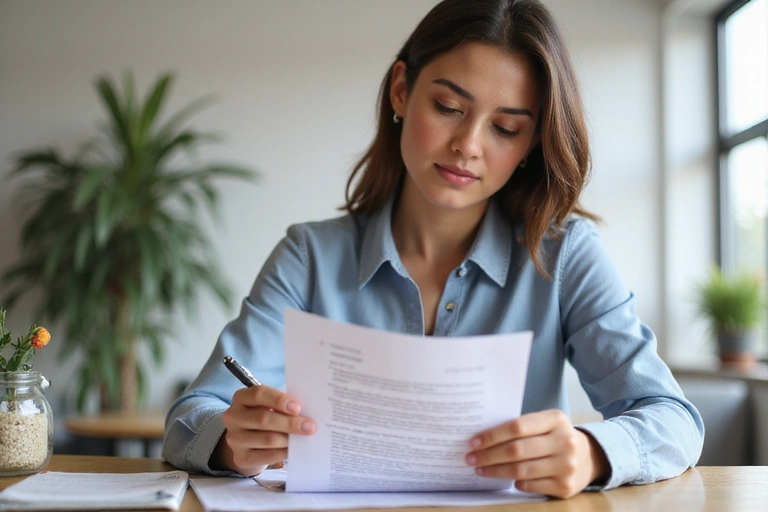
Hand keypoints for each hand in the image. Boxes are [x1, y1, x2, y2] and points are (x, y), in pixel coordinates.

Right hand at [211, 385, 316, 475]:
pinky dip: (283, 453)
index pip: (258, 394)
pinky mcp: (241, 457)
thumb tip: (305, 413)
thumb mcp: (269, 405)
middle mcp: (233, 417)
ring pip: (267, 439)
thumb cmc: (265, 416)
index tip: (298, 407)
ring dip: (289, 439)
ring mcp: (235, 438)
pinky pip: (267, 456)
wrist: (250, 442)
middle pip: (263, 419)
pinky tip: (293, 449)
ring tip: (303, 438)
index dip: (279, 400)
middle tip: (310, 427)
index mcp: (241, 397)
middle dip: (290, 423)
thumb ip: (283, 405)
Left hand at [465, 410, 608, 498]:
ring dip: (496, 471)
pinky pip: (531, 486)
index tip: (473, 442)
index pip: (517, 426)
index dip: (492, 435)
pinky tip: (505, 479)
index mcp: (555, 419)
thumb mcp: (545, 423)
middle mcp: (564, 441)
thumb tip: (483, 438)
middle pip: (517, 450)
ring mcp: (567, 465)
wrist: (589, 457)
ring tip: (480, 469)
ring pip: (521, 470)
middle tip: (470, 458)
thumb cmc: (554, 437)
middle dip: (489, 455)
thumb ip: (522, 427)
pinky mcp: (566, 486)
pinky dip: (515, 483)